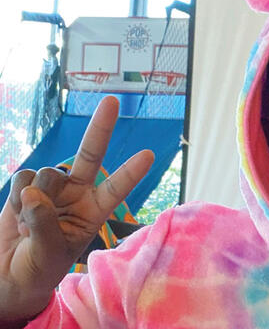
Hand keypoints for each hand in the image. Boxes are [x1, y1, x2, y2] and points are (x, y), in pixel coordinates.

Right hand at [0, 96, 153, 323]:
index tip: (149, 155)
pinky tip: (17, 216)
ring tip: (29, 223)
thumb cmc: (40, 267)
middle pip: (90, 154)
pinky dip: (15, 198)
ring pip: (47, 173)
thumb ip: (44, 223)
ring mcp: (52, 187)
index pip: (116, 189)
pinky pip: (22, 178)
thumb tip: (32, 192)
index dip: (130, 172)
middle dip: (100, 127)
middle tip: (112, 101)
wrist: (10, 273)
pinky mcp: (26, 185)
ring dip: (34, 197)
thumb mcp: (50, 253)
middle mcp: (77, 192)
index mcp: (94, 210)